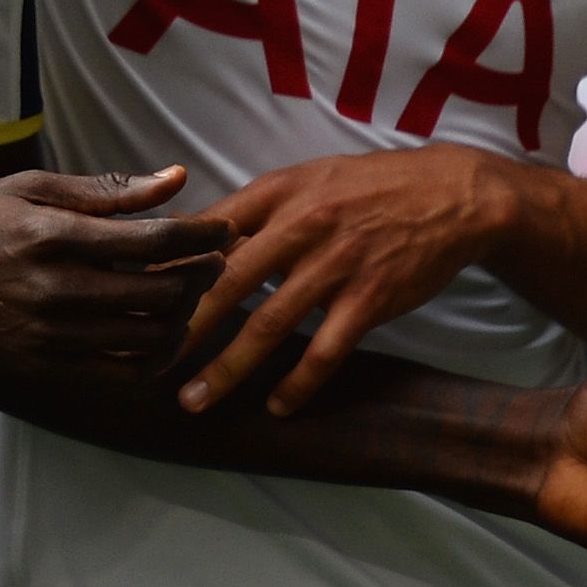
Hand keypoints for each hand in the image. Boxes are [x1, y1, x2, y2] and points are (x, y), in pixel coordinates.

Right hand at [0, 167, 233, 370]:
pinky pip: (119, 371)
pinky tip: (156, 336)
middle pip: (163, 291)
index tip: (225, 230)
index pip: (157, 239)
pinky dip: (151, 357)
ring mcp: (48, 335)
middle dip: (204, 275)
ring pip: (148, 337)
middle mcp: (56, 288)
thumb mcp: (25, 187)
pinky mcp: (40, 369)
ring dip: (183, 317)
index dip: (204, 235)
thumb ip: (104, 190)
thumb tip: (175, 179)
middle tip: (214, 262)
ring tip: (187, 297)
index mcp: (54, 233)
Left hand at [177, 146, 513, 415]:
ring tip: (195, 399)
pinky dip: (299, 383)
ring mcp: (335, 265)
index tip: (135, 300)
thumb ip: (254, 208)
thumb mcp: (307, 179)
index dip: (170, 267)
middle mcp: (300, 227)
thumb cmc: (369, 187)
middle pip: (226, 284)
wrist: (451, 195)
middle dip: (183, 329)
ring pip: (269, 324)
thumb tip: (194, 233)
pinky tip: (277, 407)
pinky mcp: (369, 298)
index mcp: (277, 193)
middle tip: (148, 364)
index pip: (209, 231)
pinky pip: (326, 350)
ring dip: (228, 368)